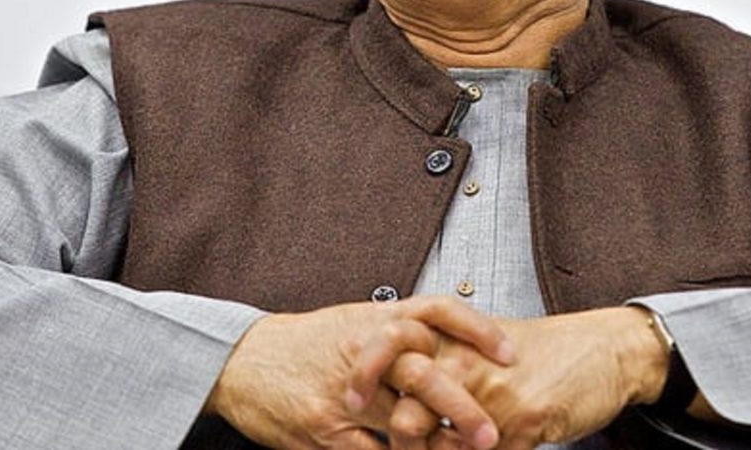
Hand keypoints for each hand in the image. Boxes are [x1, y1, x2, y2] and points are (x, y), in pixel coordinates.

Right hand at [206, 296, 514, 449]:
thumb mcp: (351, 323)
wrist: (241, 362)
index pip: (436, 313)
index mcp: (374, 320)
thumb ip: (396, 334)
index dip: (477, 330)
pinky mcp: (325, 430)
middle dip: (463, 408)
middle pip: (425, 375)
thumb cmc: (302, 345)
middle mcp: (362, 351)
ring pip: (402, 424)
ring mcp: (344, 395)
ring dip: (436, 447)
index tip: (510, 354)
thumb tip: (447, 350)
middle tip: (491, 434)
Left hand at [349, 307, 667, 449]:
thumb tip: (399, 379)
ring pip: (443, 447)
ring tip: (456, 447)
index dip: (365, 379)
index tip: (352, 404)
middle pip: (408, 415)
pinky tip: (494, 448)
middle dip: (402, 444)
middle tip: (405, 447)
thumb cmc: (544, 350)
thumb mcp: (486, 344)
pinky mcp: (524, 421)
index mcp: (452, 338)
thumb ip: (445, 358)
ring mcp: (494, 394)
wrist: (603, 350)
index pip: (390, 351)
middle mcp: (466, 363)